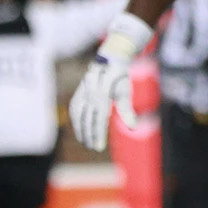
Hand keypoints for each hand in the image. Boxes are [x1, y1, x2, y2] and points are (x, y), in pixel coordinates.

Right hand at [69, 12, 151, 151]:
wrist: (109, 59)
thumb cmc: (120, 78)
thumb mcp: (126, 92)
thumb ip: (127, 111)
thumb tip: (133, 128)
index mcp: (103, 93)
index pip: (99, 118)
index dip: (98, 134)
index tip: (99, 147)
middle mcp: (91, 92)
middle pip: (87, 118)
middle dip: (89, 135)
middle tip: (94, 148)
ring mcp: (83, 91)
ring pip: (78, 115)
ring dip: (81, 130)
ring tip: (86, 142)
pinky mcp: (79, 92)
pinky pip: (74, 109)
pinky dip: (75, 121)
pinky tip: (79, 130)